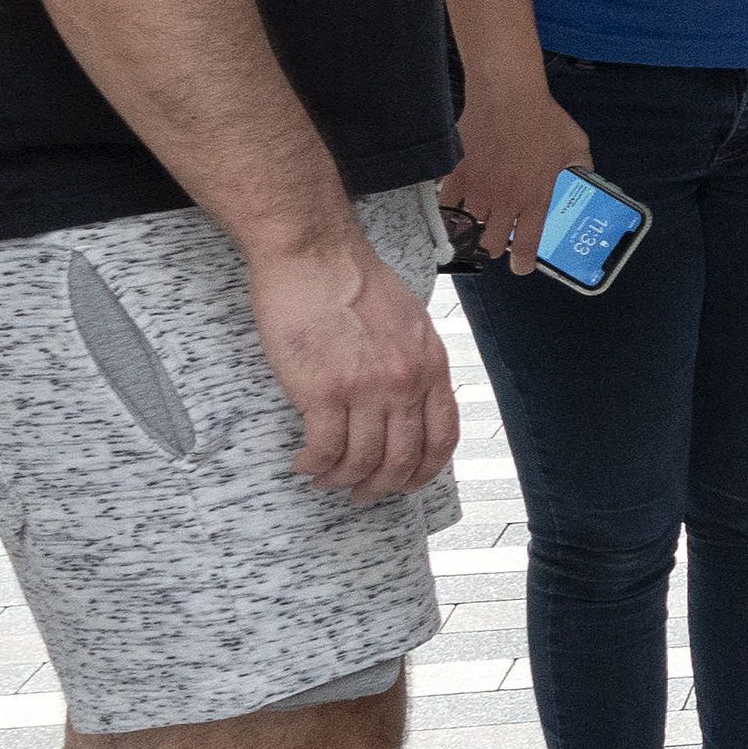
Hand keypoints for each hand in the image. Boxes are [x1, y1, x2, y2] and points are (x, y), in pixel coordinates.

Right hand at [247, 228, 459, 501]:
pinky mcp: (323, 390)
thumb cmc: (356, 282)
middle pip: (403, 459)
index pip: (442, 437)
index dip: (424, 471)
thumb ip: (415, 363)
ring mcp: (366, 388)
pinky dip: (314, 465)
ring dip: (342, 480)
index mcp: (431, 365)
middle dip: (381, 487)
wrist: (315, 254)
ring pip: (362, 461)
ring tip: (325, 478)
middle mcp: (405, 382)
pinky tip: (304, 462)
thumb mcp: (409, 322)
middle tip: (361, 494)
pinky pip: (324, 449)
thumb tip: (410, 402)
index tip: (405, 484)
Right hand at [444, 91, 591, 276]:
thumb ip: (580, 166)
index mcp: (535, 199)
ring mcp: (477, 190)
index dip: (522, 263)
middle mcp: (504, 201)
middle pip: (490, 243)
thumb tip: (585, 174)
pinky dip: (449, 206)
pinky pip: (446, 203)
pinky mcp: (456, 174)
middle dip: (494, 245)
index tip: (520, 268)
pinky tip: (454, 201)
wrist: (508, 97)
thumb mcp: (575, 145)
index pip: (526, 245)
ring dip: (473, 223)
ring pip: (467, 224)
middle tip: (497, 236)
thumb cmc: (545, 120)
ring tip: (478, 215)